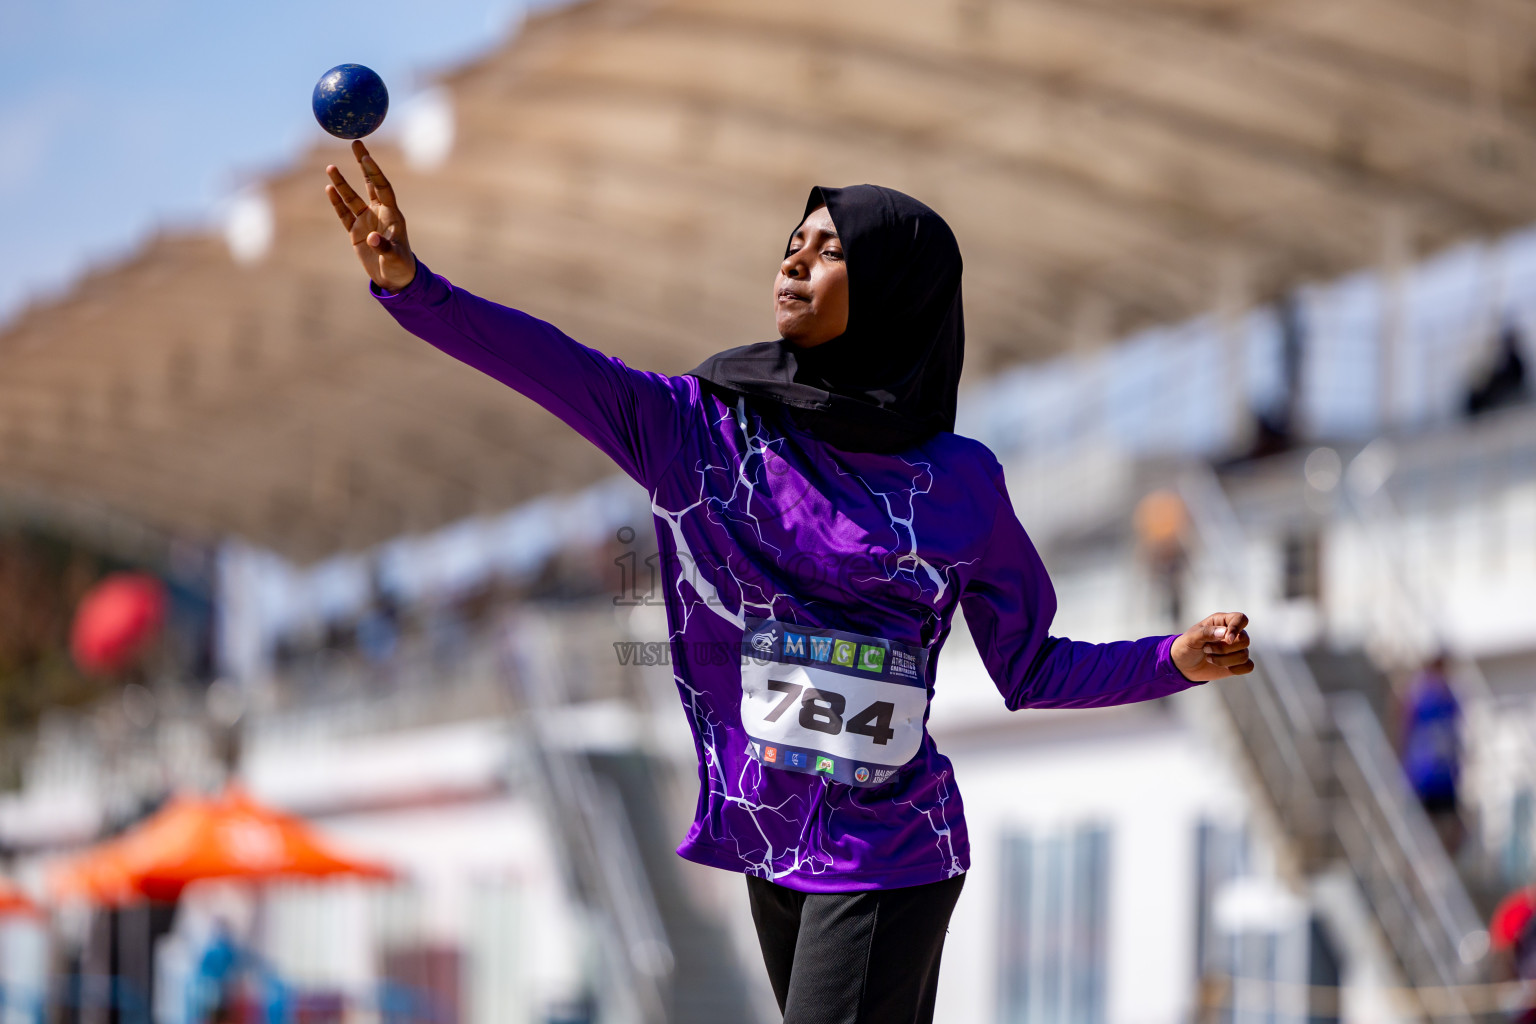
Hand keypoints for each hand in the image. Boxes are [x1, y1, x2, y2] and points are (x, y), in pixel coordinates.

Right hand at [325, 141, 415, 291]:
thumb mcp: (395, 258)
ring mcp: (367, 221)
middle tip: (356, 143)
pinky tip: (329, 188)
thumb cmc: (401, 267)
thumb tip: (372, 239)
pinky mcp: (356, 232)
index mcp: (393, 215)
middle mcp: (379, 213)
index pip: (382, 187)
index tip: (366, 156)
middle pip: (370, 183)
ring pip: (352, 198)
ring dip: (342, 183)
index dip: (375, 172)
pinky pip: (344, 214)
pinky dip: (336, 202)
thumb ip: (385, 248)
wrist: (395, 280)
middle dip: (363, 164)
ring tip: (330, 166)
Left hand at [1171, 612, 1252, 681]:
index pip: (1241, 619)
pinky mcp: (1237, 663)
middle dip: (1224, 649)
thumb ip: (1207, 632)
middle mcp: (1232, 634)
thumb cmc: (1186, 646)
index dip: (1237, 628)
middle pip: (1244, 640)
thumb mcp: (1191, 637)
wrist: (1183, 665)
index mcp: (1221, 622)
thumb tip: (1225, 633)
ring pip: (1244, 655)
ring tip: (1209, 658)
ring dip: (1224, 660)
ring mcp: (1236, 649)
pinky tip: (1223, 668)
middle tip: (1206, 649)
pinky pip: (1248, 666)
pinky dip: (1236, 669)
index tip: (1227, 639)